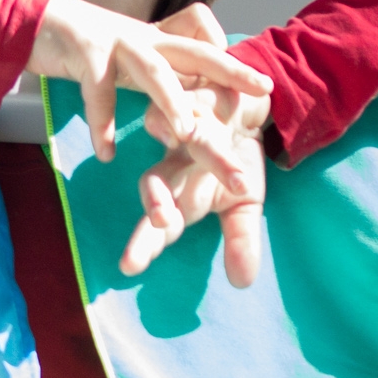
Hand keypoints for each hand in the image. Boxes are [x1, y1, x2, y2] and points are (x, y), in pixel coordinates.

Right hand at [26, 0, 270, 162]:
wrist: (34, 18)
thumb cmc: (86, 47)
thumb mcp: (130, 59)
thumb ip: (159, 75)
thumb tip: (189, 108)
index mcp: (158, 41)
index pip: (205, 48)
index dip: (233, 65)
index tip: (264, 87)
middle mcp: (144, 38)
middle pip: (195, 51)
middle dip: (230, 71)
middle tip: (262, 90)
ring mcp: (115, 41)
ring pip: (152, 68)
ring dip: (170, 100)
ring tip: (187, 133)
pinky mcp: (83, 50)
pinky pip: (96, 89)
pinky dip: (101, 122)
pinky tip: (106, 152)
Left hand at [121, 81, 270, 287]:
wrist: (247, 103)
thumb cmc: (236, 155)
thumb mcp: (245, 201)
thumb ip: (241, 239)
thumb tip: (242, 283)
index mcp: (182, 188)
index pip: (162, 220)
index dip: (147, 242)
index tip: (130, 267)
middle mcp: (175, 159)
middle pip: (157, 182)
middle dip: (157, 203)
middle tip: (162, 221)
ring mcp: (184, 126)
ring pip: (176, 139)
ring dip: (187, 144)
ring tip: (185, 159)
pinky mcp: (199, 94)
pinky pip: (191, 101)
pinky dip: (191, 110)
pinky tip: (190, 122)